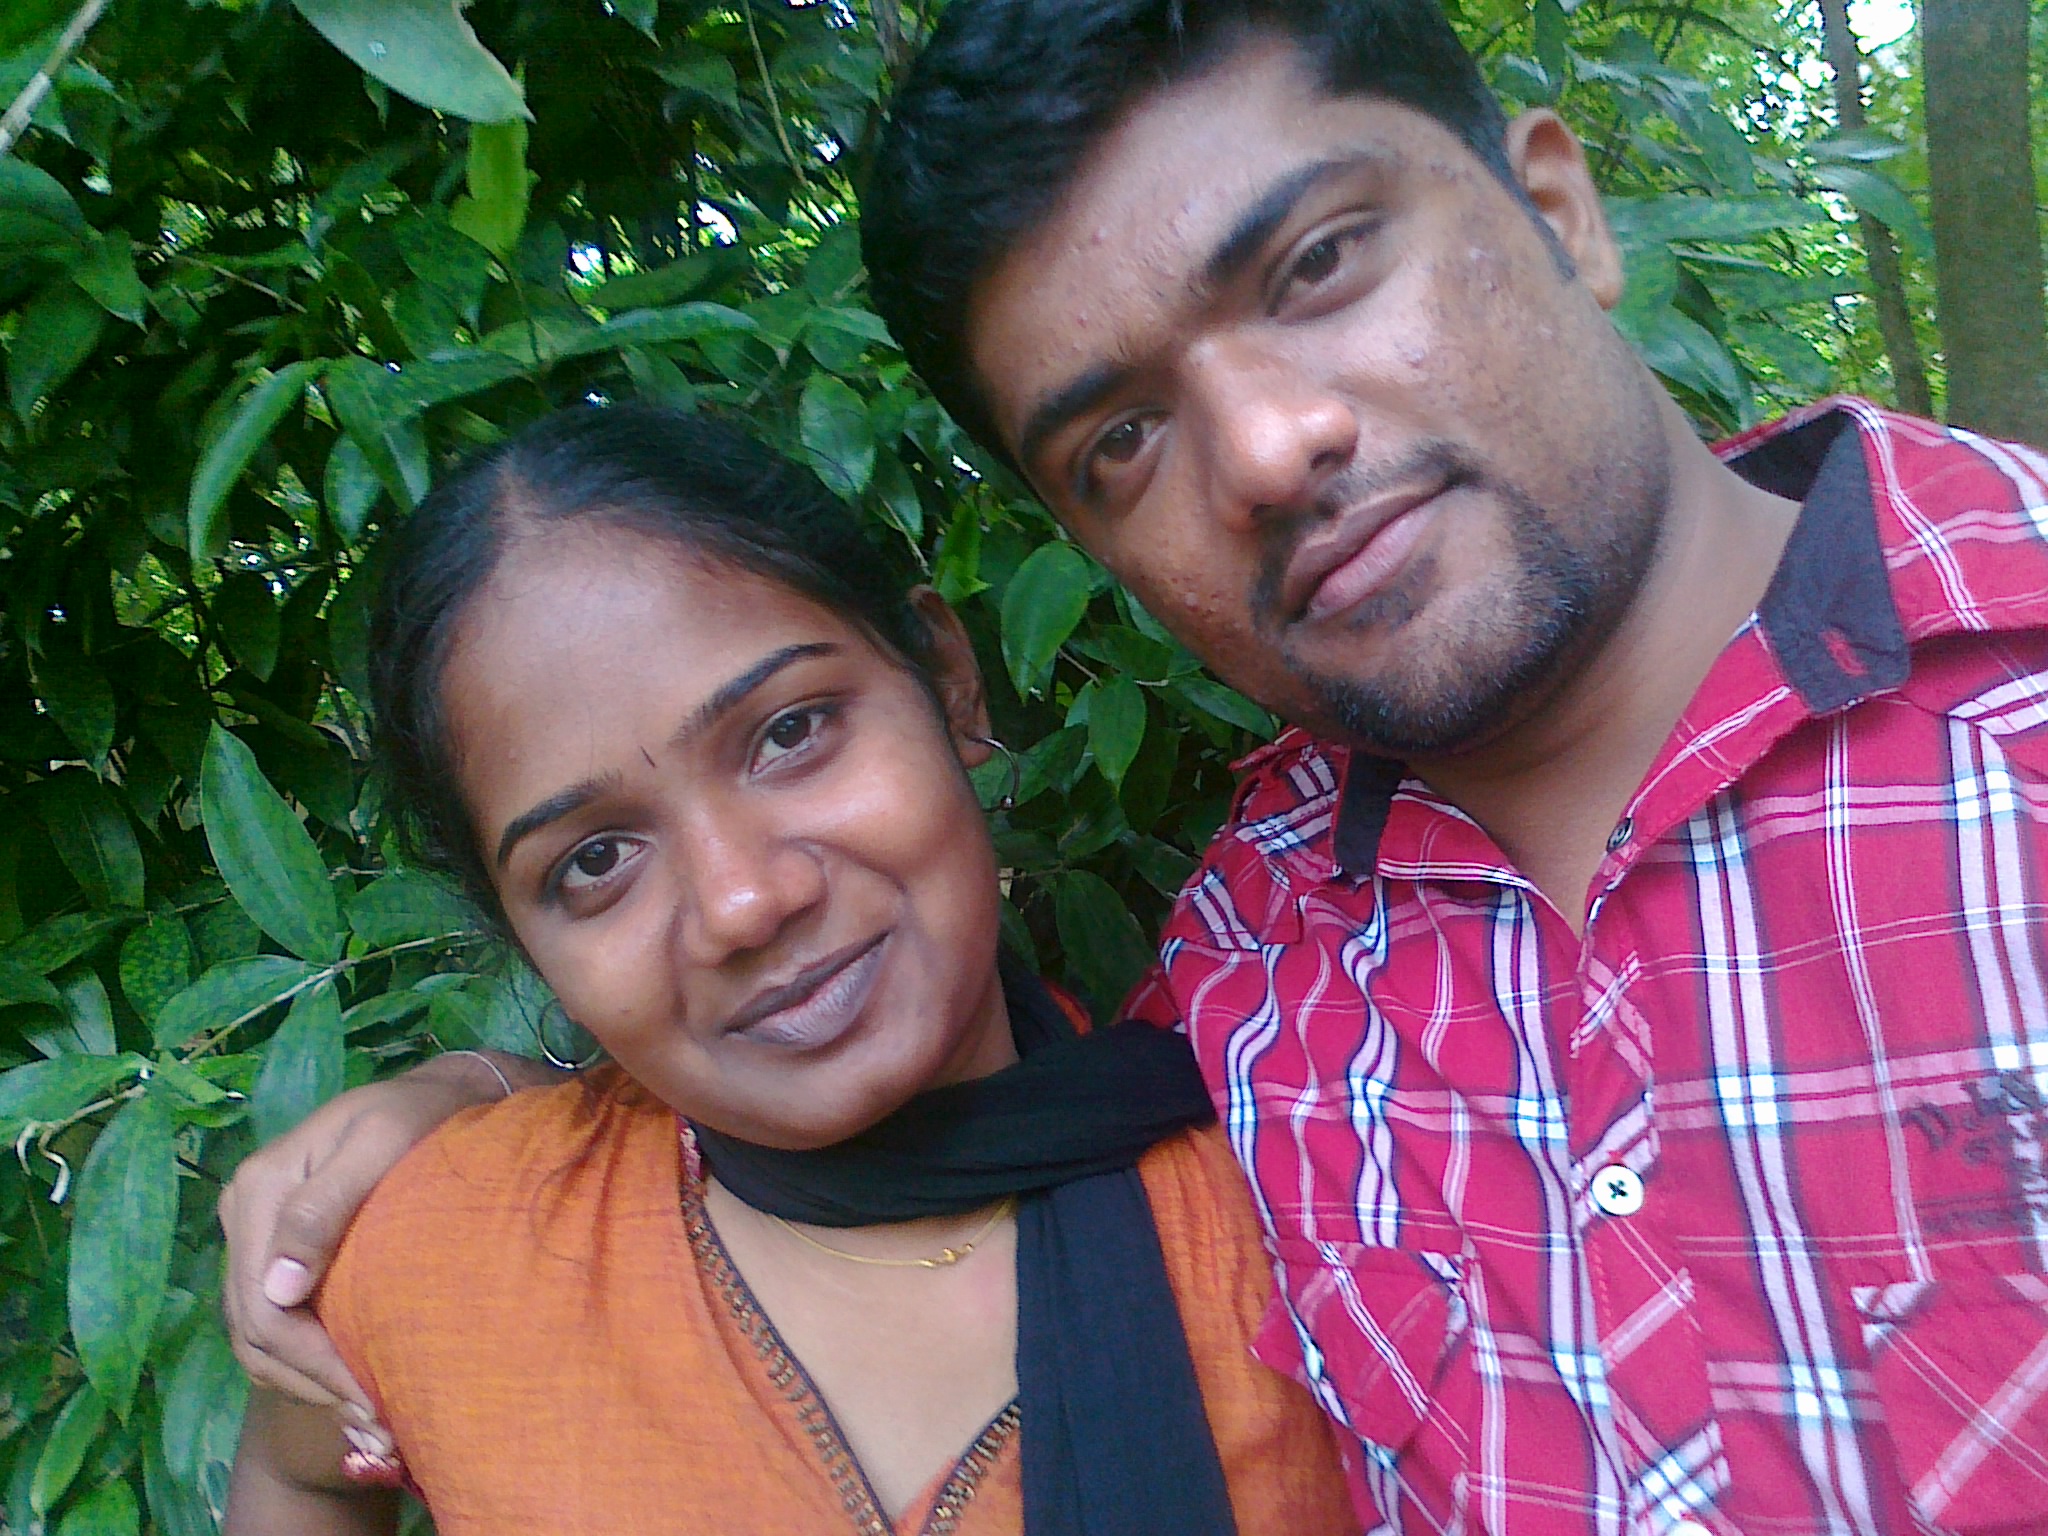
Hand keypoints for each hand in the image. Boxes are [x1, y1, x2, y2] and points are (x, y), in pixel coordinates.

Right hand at [218, 1053, 533, 1440]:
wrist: (441, 1098)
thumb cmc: (421, 1118)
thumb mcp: (380, 1145)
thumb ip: (324, 1208)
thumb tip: (277, 1290)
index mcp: (260, 1188)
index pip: (264, 1305)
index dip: (312, 1362)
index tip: (368, 1396)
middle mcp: (243, 1213)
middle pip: (255, 1330)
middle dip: (313, 1383)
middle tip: (375, 1424)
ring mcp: (256, 1236)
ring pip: (257, 1340)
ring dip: (306, 1385)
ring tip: (367, 1419)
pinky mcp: (276, 1252)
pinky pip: (274, 1326)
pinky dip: (305, 1366)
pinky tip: (349, 1388)